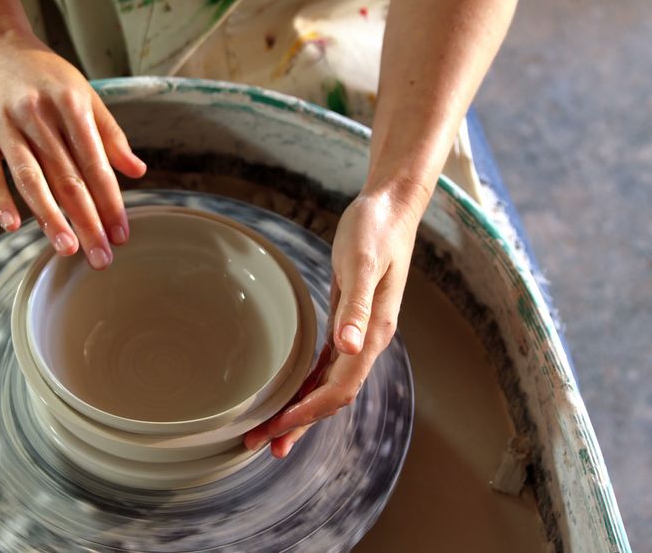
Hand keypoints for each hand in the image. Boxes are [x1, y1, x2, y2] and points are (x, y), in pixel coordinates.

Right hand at [0, 31, 145, 268]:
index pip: (96, 164)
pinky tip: (13, 226)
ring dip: (50, 217)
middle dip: (87, 221)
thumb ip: (109, 134)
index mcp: (71, 104)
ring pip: (31, 178)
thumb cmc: (45, 75)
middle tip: (101, 258)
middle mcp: (38, 114)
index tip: (122, 234)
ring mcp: (5, 124)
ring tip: (67, 249)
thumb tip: (137, 171)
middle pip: (67, 178)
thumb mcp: (83, 93)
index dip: (110, 202)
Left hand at [244, 189, 421, 456]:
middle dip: (297, 424)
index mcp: (374, 334)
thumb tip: (350, 347)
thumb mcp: (363, 264)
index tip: (275, 428)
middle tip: (259, 445)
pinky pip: (327, 366)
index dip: (307, 413)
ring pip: (328, 385)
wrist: (391, 207)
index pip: (339, 390)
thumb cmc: (376, 230)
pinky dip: (308, 385)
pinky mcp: (348, 322)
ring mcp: (359, 334)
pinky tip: (291, 396)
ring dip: (301, 411)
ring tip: (270, 432)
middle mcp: (368, 341)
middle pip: (331, 398)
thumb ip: (357, 307)